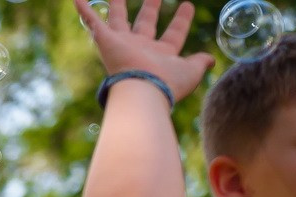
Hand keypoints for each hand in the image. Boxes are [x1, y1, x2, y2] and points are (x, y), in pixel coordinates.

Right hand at [74, 0, 214, 102]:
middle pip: (144, 24)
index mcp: (160, 54)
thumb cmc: (167, 83)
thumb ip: (200, 62)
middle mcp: (140, 48)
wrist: (142, 90)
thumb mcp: (191, 71)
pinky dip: (84, 10)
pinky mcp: (105, 40)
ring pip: (118, 19)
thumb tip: (212, 60)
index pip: (173, 33)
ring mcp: (121, 44)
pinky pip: (92, 21)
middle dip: (150, 8)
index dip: (181, 20)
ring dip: (116, 6)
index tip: (187, 5)